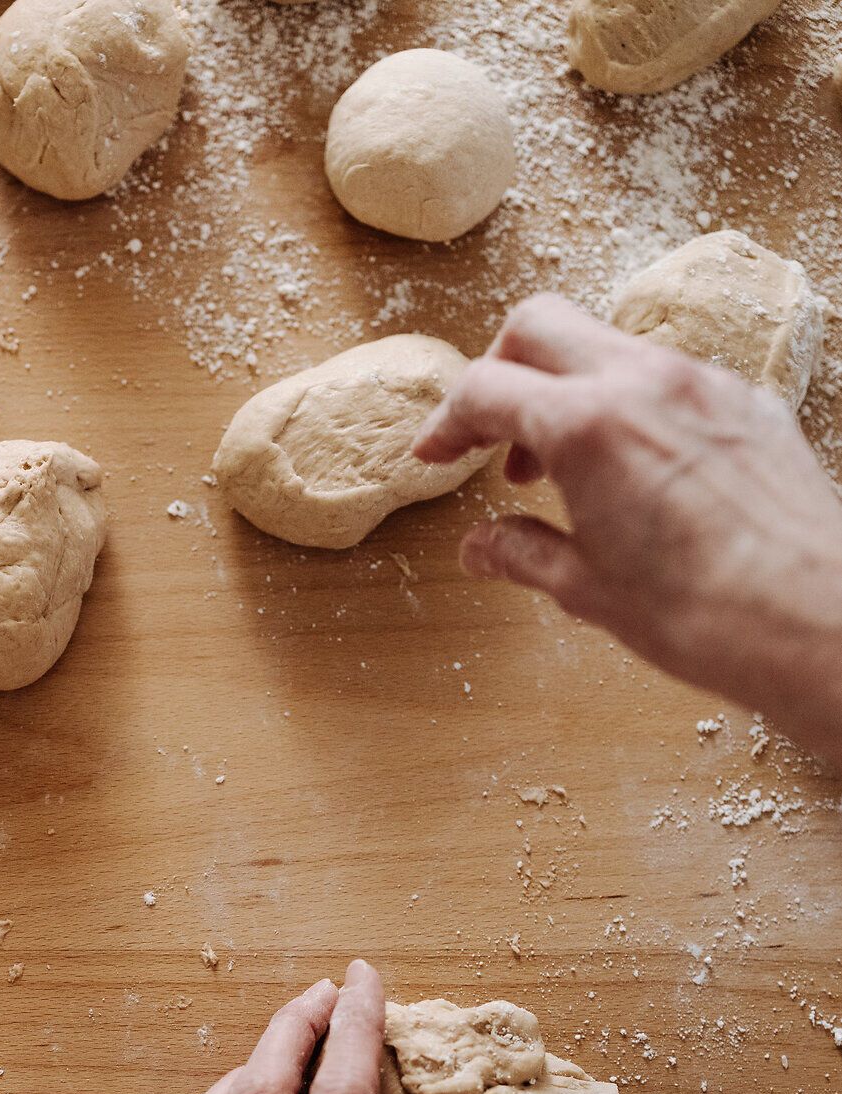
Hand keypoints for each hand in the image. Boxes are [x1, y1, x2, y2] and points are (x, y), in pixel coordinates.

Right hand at [415, 294, 841, 763]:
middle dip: (500, 370)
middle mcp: (642, 382)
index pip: (486, 389)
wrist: (813, 620)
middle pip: (539, 325)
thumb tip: (483, 546)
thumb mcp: (588, 590)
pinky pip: (668, 375)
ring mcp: (701, 382)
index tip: (437, 453)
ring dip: (566, 387)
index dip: (448, 421)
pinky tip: (633, 470)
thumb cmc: (704, 614)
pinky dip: (628, 403)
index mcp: (586, 426)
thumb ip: (524, 553)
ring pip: (608, 343)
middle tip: (490, 435)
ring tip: (562, 466)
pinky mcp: (746, 400)